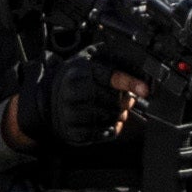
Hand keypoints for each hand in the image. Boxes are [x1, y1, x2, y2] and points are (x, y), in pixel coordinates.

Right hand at [27, 55, 145, 151]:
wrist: (46, 99)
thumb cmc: (74, 77)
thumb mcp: (89, 58)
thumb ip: (112, 57)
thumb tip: (139, 64)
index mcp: (80, 72)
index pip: (110, 76)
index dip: (130, 83)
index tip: (145, 90)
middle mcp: (73, 92)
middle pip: (113, 100)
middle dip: (126, 101)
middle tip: (127, 99)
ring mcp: (71, 114)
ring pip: (109, 118)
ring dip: (119, 115)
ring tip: (115, 108)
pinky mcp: (72, 132)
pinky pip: (102, 134)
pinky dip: (111, 128)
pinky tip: (108, 121)